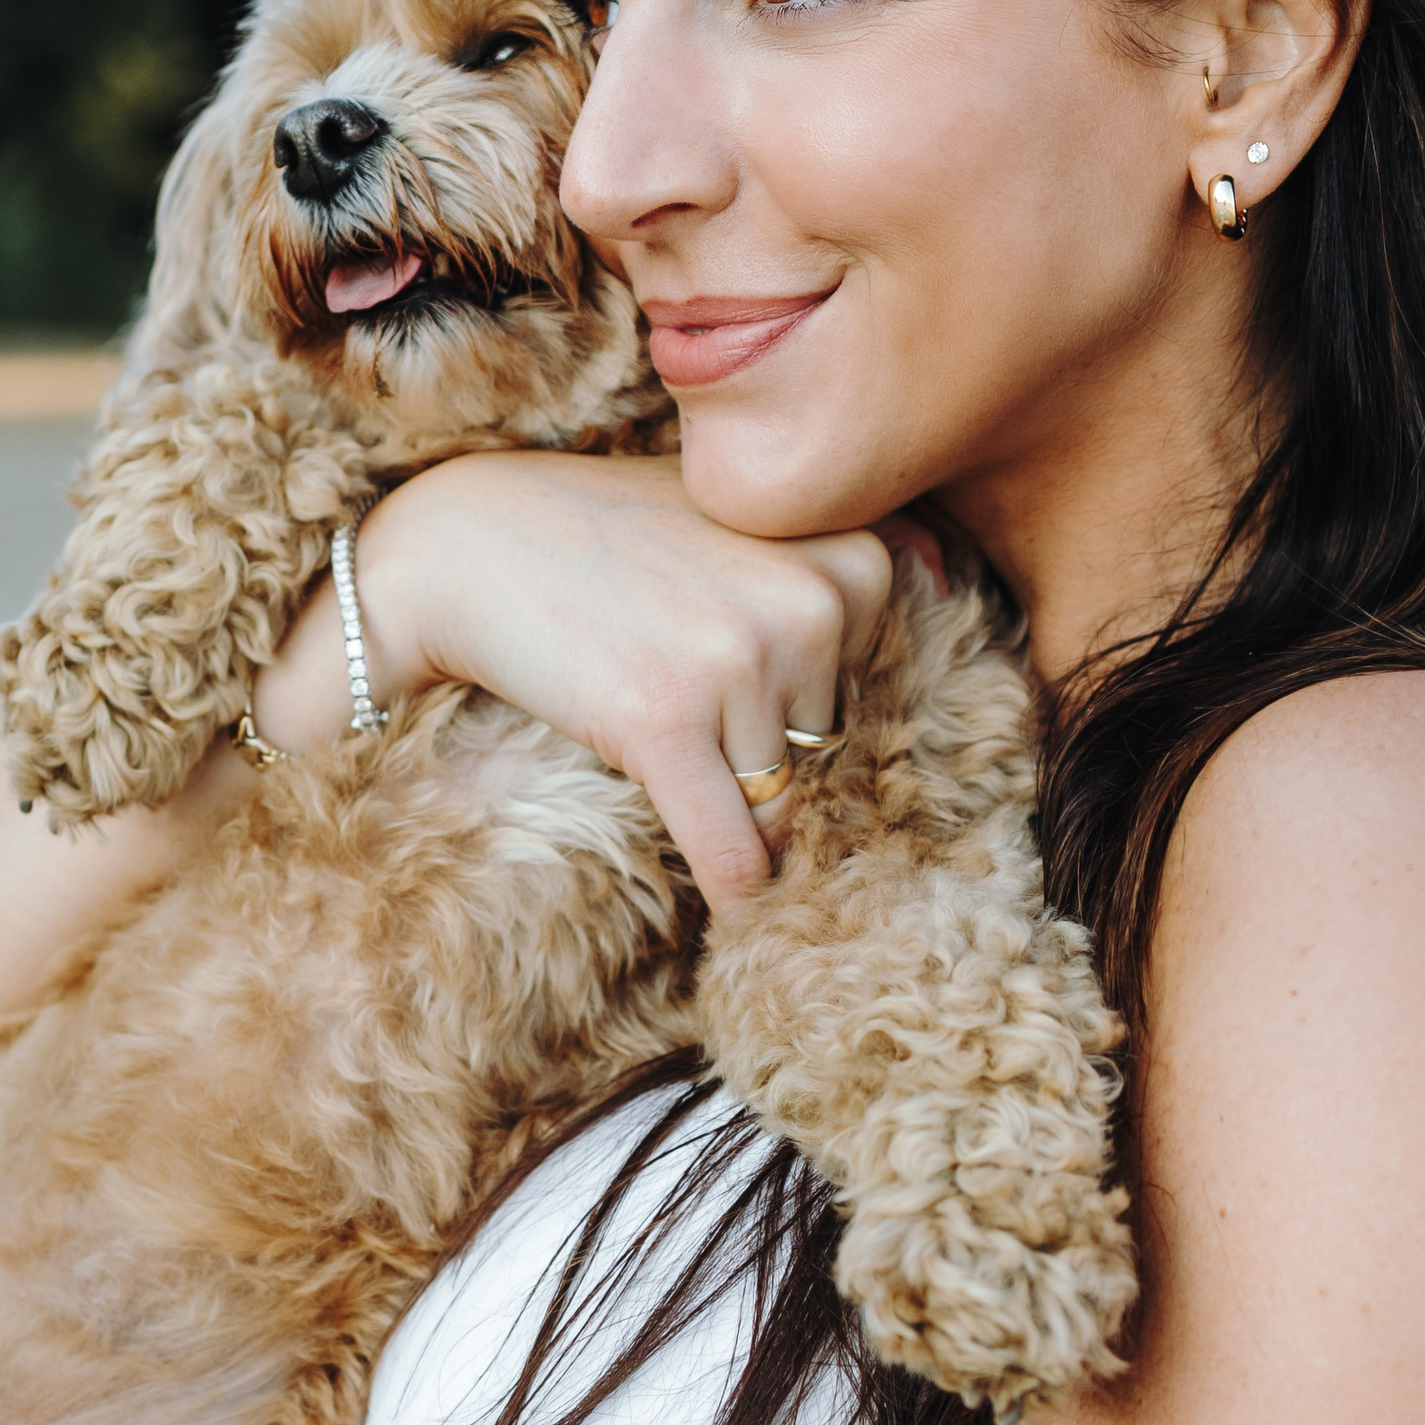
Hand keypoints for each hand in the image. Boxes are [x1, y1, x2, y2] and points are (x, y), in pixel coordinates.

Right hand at [249, 451, 914, 909]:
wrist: (467, 544)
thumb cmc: (607, 538)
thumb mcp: (746, 520)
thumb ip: (844, 564)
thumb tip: (956, 595)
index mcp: (854, 550)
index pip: (878, 692)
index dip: (808, 710)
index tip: (751, 698)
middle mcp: (814, 599)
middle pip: (829, 750)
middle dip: (764, 754)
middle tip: (679, 691)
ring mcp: (742, 662)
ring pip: (781, 803)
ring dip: (724, 798)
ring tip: (650, 716)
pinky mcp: (668, 722)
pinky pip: (734, 851)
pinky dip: (734, 887)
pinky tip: (729, 903)